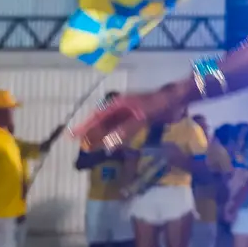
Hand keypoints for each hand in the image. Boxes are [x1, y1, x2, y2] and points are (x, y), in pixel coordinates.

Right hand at [71, 82, 188, 152]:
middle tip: (81, 147)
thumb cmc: (158, 104)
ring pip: (111, 126)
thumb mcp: (141, 118)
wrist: (177, 98)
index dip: (84, 127)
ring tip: (93, 148)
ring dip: (103, 136)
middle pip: (102, 123)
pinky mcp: (139, 119)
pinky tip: (115, 145)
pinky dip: (116, 137)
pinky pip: (122, 129)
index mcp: (118, 105)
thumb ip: (125, 130)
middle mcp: (121, 108)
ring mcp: (130, 113)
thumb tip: (107, 144)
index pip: (96, 118)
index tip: (70, 136)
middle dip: (91, 134)